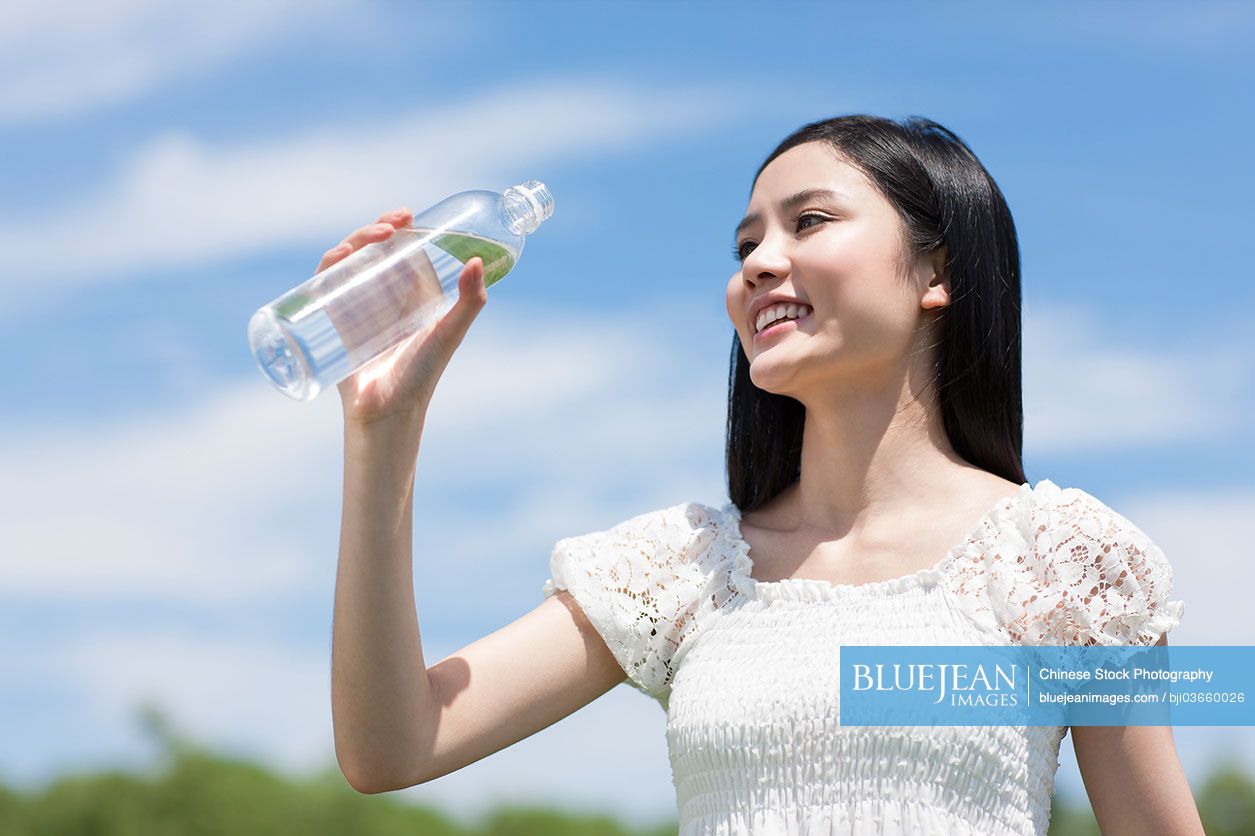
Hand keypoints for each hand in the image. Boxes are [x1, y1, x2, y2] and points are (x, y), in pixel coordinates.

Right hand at [316, 206, 487, 425]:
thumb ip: (469, 303)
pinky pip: (323, 287)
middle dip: (376, 229)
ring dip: (354, 242)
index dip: (399, 229)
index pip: (398, 251)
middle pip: (370, 251)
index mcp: (406, 296)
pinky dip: (326, 268)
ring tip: (374, 238)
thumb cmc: (420, 377)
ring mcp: (352, 308)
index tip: (407, 215)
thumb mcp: (448, 335)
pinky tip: (336, 258)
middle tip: (392, 224)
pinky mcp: (330, 322)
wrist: (386, 414)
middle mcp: (378, 298)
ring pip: (347, 264)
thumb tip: (477, 261)